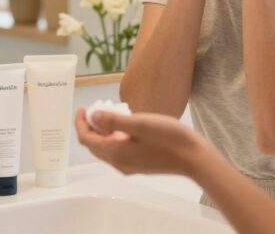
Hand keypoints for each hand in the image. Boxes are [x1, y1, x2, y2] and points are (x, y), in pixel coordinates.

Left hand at [75, 108, 206, 177]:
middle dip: (89, 127)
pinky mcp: (139, 165)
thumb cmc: (169, 139)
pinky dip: (114, 139)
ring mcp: (129, 166)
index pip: (86, 139)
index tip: (83, 108)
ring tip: (110, 115)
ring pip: (106, 149)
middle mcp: (119, 163)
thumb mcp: (139, 123)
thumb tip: (93, 116)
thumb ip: (113, 120)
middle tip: (95, 109)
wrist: (194, 158)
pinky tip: (126, 128)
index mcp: (115, 152)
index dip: (80, 122)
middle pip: (94, 145)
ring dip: (102, 133)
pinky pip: (118, 152)